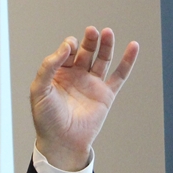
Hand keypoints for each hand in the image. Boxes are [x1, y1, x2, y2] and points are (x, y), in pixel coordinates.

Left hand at [31, 27, 138, 170]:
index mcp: (59, 74)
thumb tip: (65, 47)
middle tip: (91, 31)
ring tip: (107, 32)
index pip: (66, 52)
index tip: (69, 46)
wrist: (62, 141)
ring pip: (102, 59)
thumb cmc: (46, 119)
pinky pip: (119, 75)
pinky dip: (127, 61)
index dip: (68, 46)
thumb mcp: (39, 90)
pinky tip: (133, 46)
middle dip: (89, 40)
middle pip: (86, 51)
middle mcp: (76, 76)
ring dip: (105, 45)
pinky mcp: (106, 94)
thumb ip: (48, 67)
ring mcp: (92, 84)